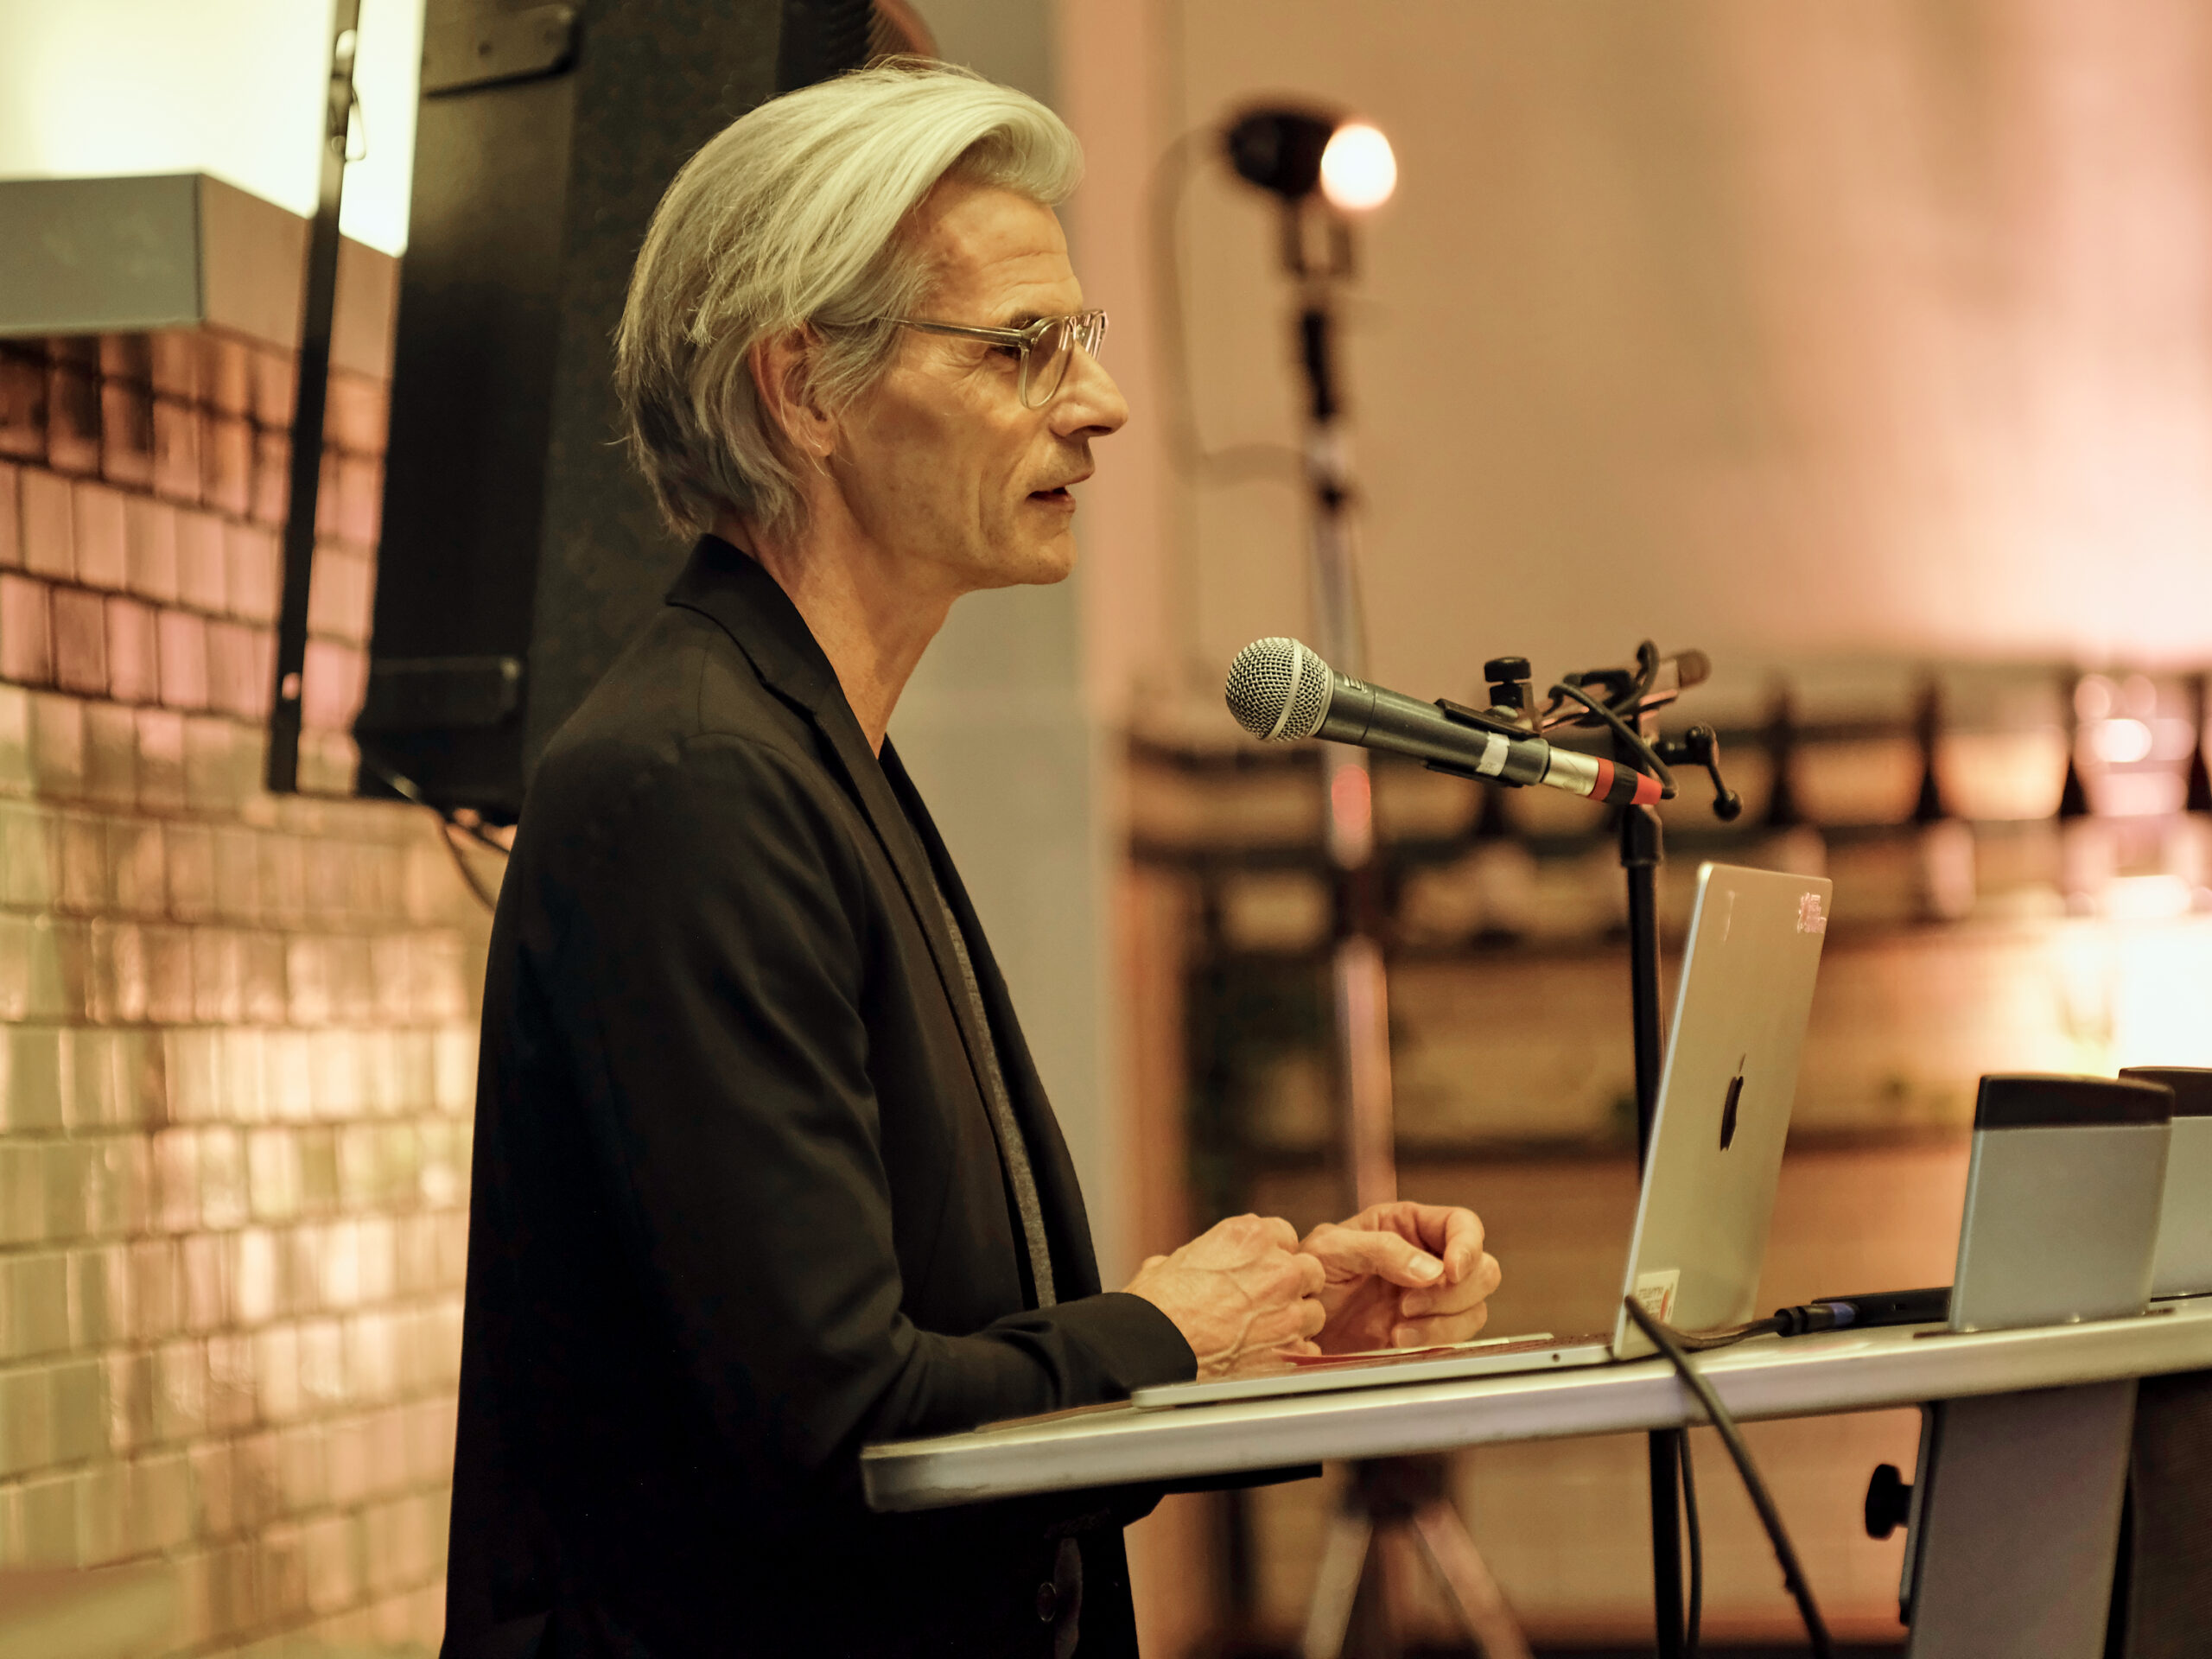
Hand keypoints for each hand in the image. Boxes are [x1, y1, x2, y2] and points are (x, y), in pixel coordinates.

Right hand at [1122, 1214, 1328, 1377]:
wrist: (1151, 1350)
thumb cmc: (1155, 1308)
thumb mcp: (1175, 1260)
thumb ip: (1203, 1255)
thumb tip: (1196, 1264)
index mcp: (1249, 1236)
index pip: (1285, 1235)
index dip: (1272, 1256)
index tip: (1261, 1272)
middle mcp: (1277, 1268)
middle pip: (1310, 1270)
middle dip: (1293, 1286)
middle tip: (1267, 1303)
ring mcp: (1288, 1310)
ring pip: (1314, 1312)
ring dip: (1294, 1322)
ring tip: (1263, 1334)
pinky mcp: (1291, 1350)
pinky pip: (1308, 1350)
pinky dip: (1291, 1355)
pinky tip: (1265, 1358)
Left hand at [1300, 1201, 1502, 1353]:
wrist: (1293, 1322)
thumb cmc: (1307, 1274)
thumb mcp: (1332, 1249)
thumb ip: (1381, 1250)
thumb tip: (1431, 1271)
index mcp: (1408, 1226)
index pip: (1463, 1225)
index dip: (1468, 1246)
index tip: (1451, 1271)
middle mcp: (1428, 1259)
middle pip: (1483, 1270)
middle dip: (1455, 1292)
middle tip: (1409, 1305)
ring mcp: (1431, 1298)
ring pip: (1475, 1308)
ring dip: (1444, 1322)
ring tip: (1400, 1328)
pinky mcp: (1426, 1332)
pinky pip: (1456, 1338)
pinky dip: (1433, 1341)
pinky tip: (1398, 1341)